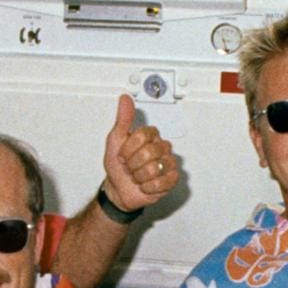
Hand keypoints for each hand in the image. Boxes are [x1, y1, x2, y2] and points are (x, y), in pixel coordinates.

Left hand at [101, 93, 179, 212]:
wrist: (119, 189)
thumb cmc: (118, 166)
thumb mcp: (115, 140)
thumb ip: (123, 119)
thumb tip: (125, 99)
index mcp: (150, 136)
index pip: (143, 136)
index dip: (128, 148)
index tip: (123, 154)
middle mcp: (162, 147)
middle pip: (149, 152)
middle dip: (133, 164)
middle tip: (130, 166)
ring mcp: (168, 163)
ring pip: (154, 169)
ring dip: (139, 177)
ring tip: (138, 176)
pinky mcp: (172, 179)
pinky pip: (161, 182)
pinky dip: (148, 187)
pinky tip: (145, 185)